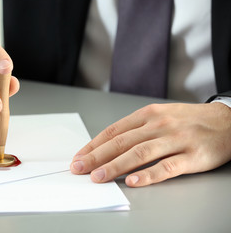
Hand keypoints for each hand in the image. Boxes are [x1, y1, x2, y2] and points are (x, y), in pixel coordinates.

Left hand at [70, 102, 230, 186]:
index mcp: (148, 114)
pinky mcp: (192, 156)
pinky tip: (133, 181)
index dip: (94, 145)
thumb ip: (136, 130)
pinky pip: (166, 167)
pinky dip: (148, 175)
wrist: (226, 121)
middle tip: (79, 168)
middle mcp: (159, 125)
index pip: (114, 131)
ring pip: (140, 154)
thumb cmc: (188, 120)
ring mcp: (175, 140)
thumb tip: (108, 146)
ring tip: (99, 176)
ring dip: (116, 166)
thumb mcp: (159, 116)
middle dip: (97, 156)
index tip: (80, 157)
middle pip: (122, 142)